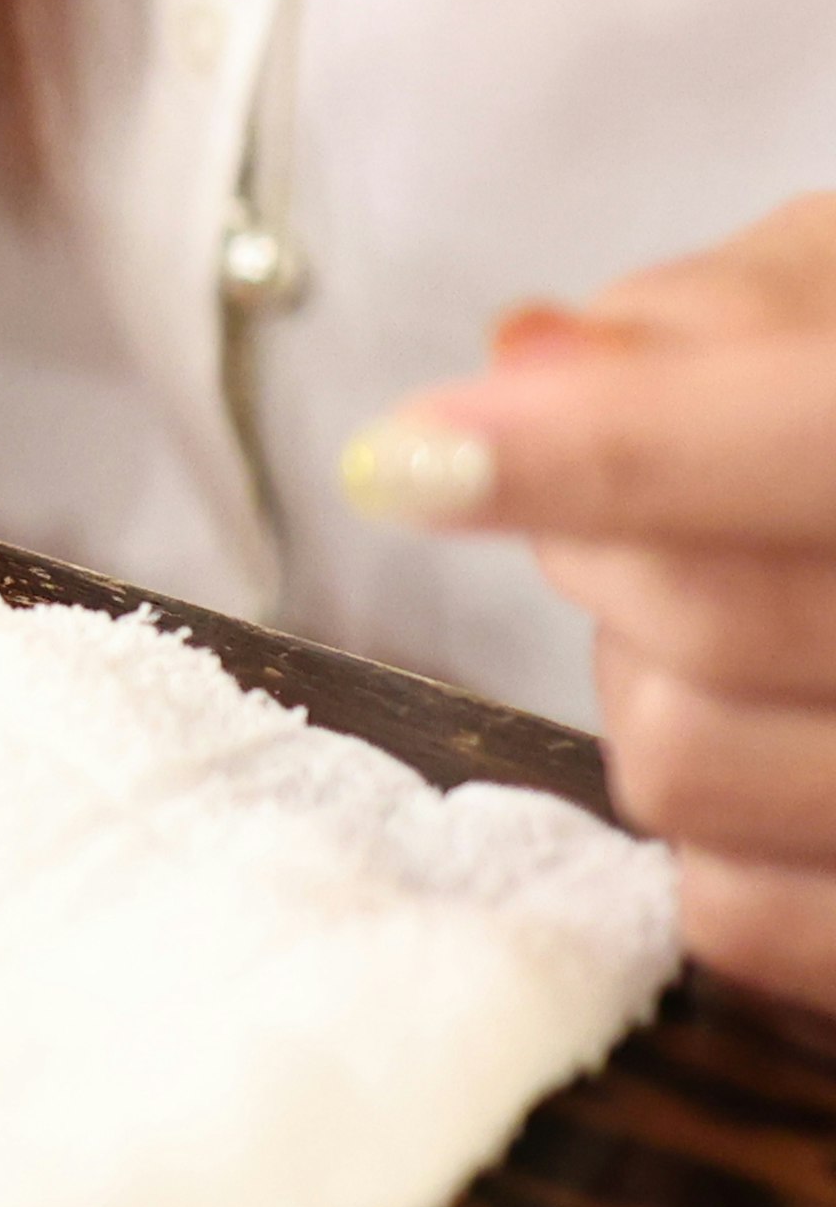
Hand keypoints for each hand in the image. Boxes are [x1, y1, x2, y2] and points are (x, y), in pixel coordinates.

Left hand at [344, 196, 835, 1007]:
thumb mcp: (833, 292)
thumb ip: (710, 320)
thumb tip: (532, 361)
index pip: (805, 445)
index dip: (605, 450)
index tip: (412, 452)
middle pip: (706, 619)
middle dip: (610, 557)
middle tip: (639, 525)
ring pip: (684, 768)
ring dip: (649, 693)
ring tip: (735, 639)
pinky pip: (733, 914)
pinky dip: (708, 832)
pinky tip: (769, 748)